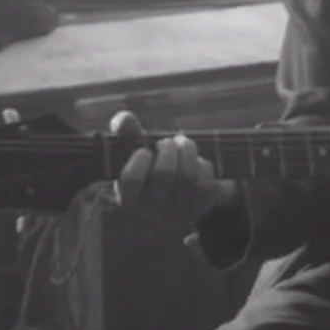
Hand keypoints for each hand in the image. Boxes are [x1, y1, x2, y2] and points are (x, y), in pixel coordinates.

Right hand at [111, 111, 237, 225]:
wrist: (176, 198)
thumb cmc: (150, 170)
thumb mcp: (138, 153)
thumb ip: (129, 135)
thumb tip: (124, 118)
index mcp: (129, 197)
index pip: (131, 178)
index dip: (140, 159)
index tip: (144, 151)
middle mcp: (151, 209)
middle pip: (164, 173)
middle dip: (168, 148)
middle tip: (167, 143)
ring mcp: (176, 211)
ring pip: (188, 176)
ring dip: (187, 151)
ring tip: (183, 145)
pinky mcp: (199, 208)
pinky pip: (205, 181)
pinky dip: (203, 165)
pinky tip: (196, 164)